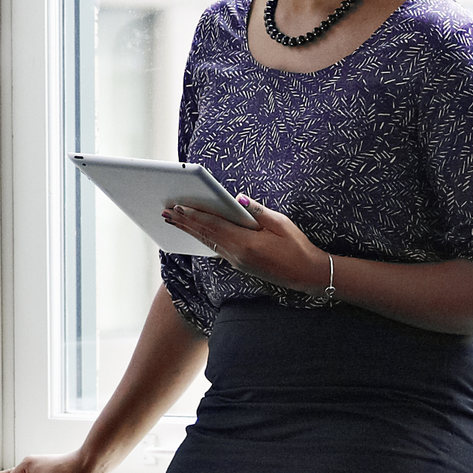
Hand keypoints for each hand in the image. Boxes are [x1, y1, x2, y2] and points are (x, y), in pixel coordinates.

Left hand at [164, 194, 325, 293]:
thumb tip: (238, 198)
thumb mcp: (281, 223)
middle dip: (185, 222)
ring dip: (190, 230)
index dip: (194, 215)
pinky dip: (203, 238)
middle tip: (165, 212)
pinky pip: (216, 249)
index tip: (178, 207)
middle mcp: (237, 255)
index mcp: (246, 244)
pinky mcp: (239, 264)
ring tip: (173, 221)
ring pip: (208, 243)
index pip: (214, 226)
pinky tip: (195, 233)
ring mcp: (237, 262)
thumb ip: (257, 211)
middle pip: (206, 235)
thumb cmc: (296, 246)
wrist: (306, 273)